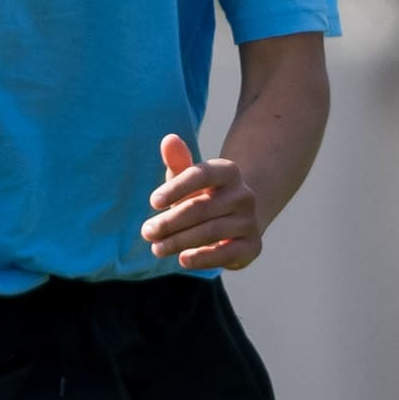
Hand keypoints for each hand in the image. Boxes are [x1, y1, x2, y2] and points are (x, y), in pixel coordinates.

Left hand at [142, 131, 268, 272]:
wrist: (237, 221)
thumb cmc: (203, 196)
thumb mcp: (189, 179)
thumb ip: (178, 161)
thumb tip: (169, 139)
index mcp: (228, 171)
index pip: (200, 175)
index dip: (175, 188)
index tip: (152, 202)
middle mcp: (243, 194)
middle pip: (201, 208)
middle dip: (170, 222)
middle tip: (146, 232)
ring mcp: (250, 221)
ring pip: (210, 231)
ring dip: (179, 241)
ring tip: (156, 248)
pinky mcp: (252, 246)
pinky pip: (226, 253)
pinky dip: (204, 258)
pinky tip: (182, 260)